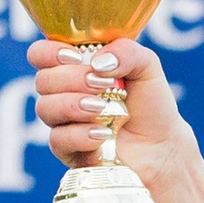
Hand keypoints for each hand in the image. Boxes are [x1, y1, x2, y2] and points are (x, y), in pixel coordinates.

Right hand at [27, 31, 187, 182]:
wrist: (163, 146)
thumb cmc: (151, 103)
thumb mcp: (146, 66)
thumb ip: (125, 51)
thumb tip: (96, 62)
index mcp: (75, 67)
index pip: (40, 54)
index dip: (49, 53)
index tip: (76, 57)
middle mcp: (63, 93)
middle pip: (42, 80)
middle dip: (72, 79)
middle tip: (103, 84)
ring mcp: (63, 122)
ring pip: (45, 108)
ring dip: (73, 105)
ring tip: (103, 108)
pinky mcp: (68, 150)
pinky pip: (57, 139)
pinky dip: (80, 134)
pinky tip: (103, 133)